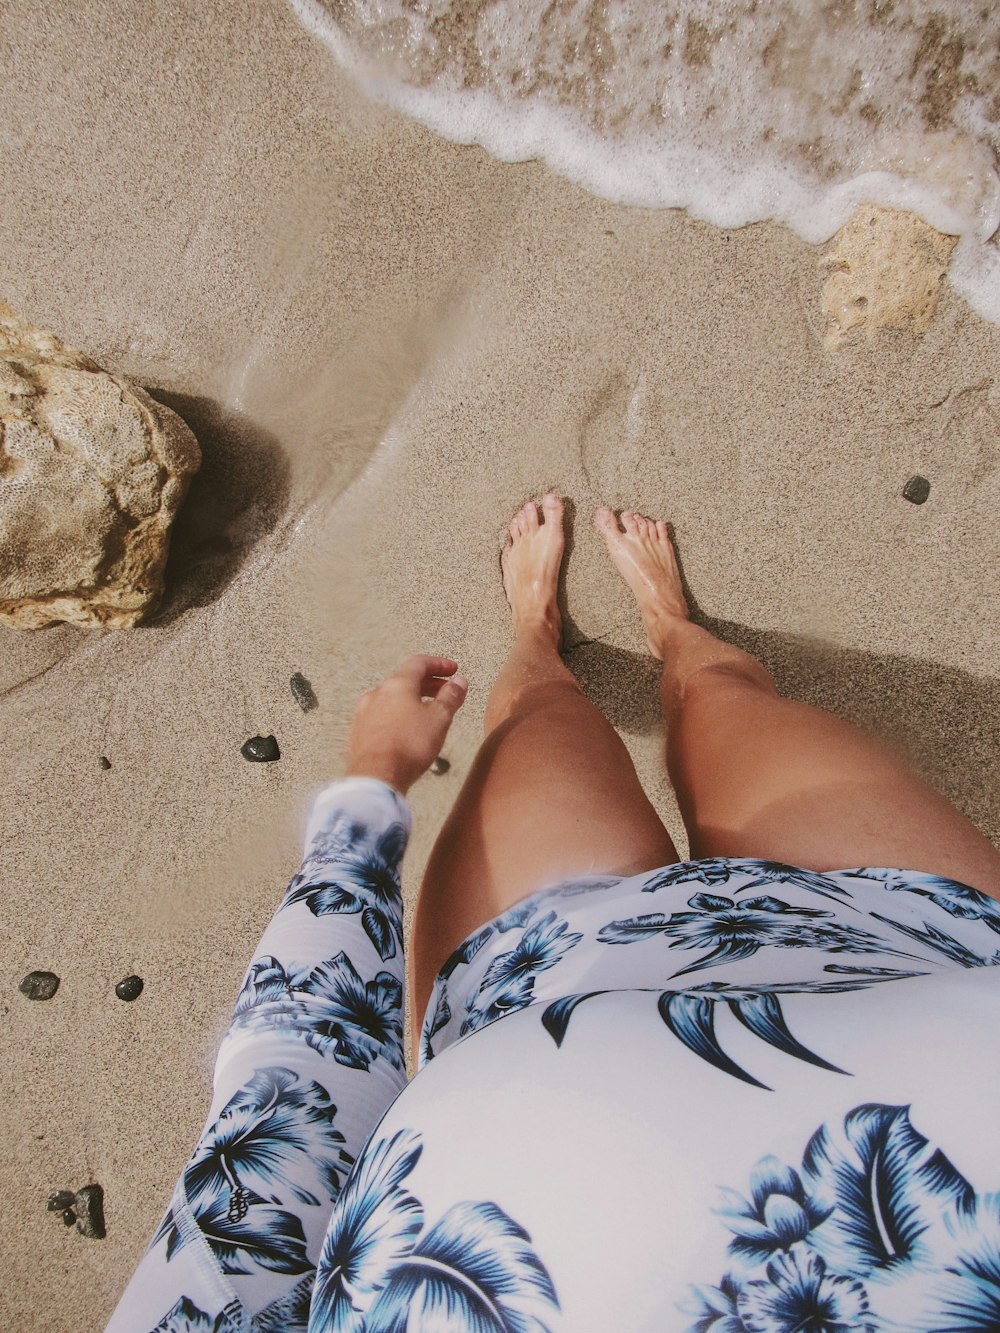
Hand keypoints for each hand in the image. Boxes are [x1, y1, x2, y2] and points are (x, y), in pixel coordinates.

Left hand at [343, 655, 468, 794]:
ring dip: (412, 700)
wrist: (376, 777)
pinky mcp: (359, 732)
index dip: (439, 664)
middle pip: (405, 680)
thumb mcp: (439, 719)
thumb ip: (450, 697)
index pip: (419, 663)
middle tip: (445, 691)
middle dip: (428, 684)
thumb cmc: (408, 747)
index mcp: (397, 685)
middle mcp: (377, 694)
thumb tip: (459, 682)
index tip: (452, 670)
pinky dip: (398, 715)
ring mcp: (365, 713)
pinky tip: (406, 730)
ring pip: (392, 699)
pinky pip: (382, 716)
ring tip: (428, 713)